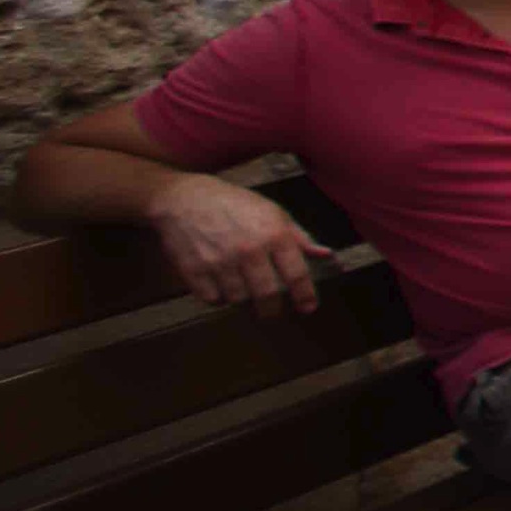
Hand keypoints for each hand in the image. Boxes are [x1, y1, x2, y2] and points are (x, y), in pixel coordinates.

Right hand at [145, 174, 330, 315]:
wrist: (183, 199)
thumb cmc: (234, 204)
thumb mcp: (273, 212)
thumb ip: (300, 237)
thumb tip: (326, 255)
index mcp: (274, 235)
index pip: (296, 274)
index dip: (305, 296)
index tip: (308, 308)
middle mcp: (249, 251)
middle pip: (267, 295)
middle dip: (272, 309)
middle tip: (271, 311)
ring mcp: (220, 263)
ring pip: (239, 299)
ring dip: (242, 299)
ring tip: (241, 287)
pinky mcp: (194, 271)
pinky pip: (212, 299)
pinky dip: (218, 297)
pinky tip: (220, 284)